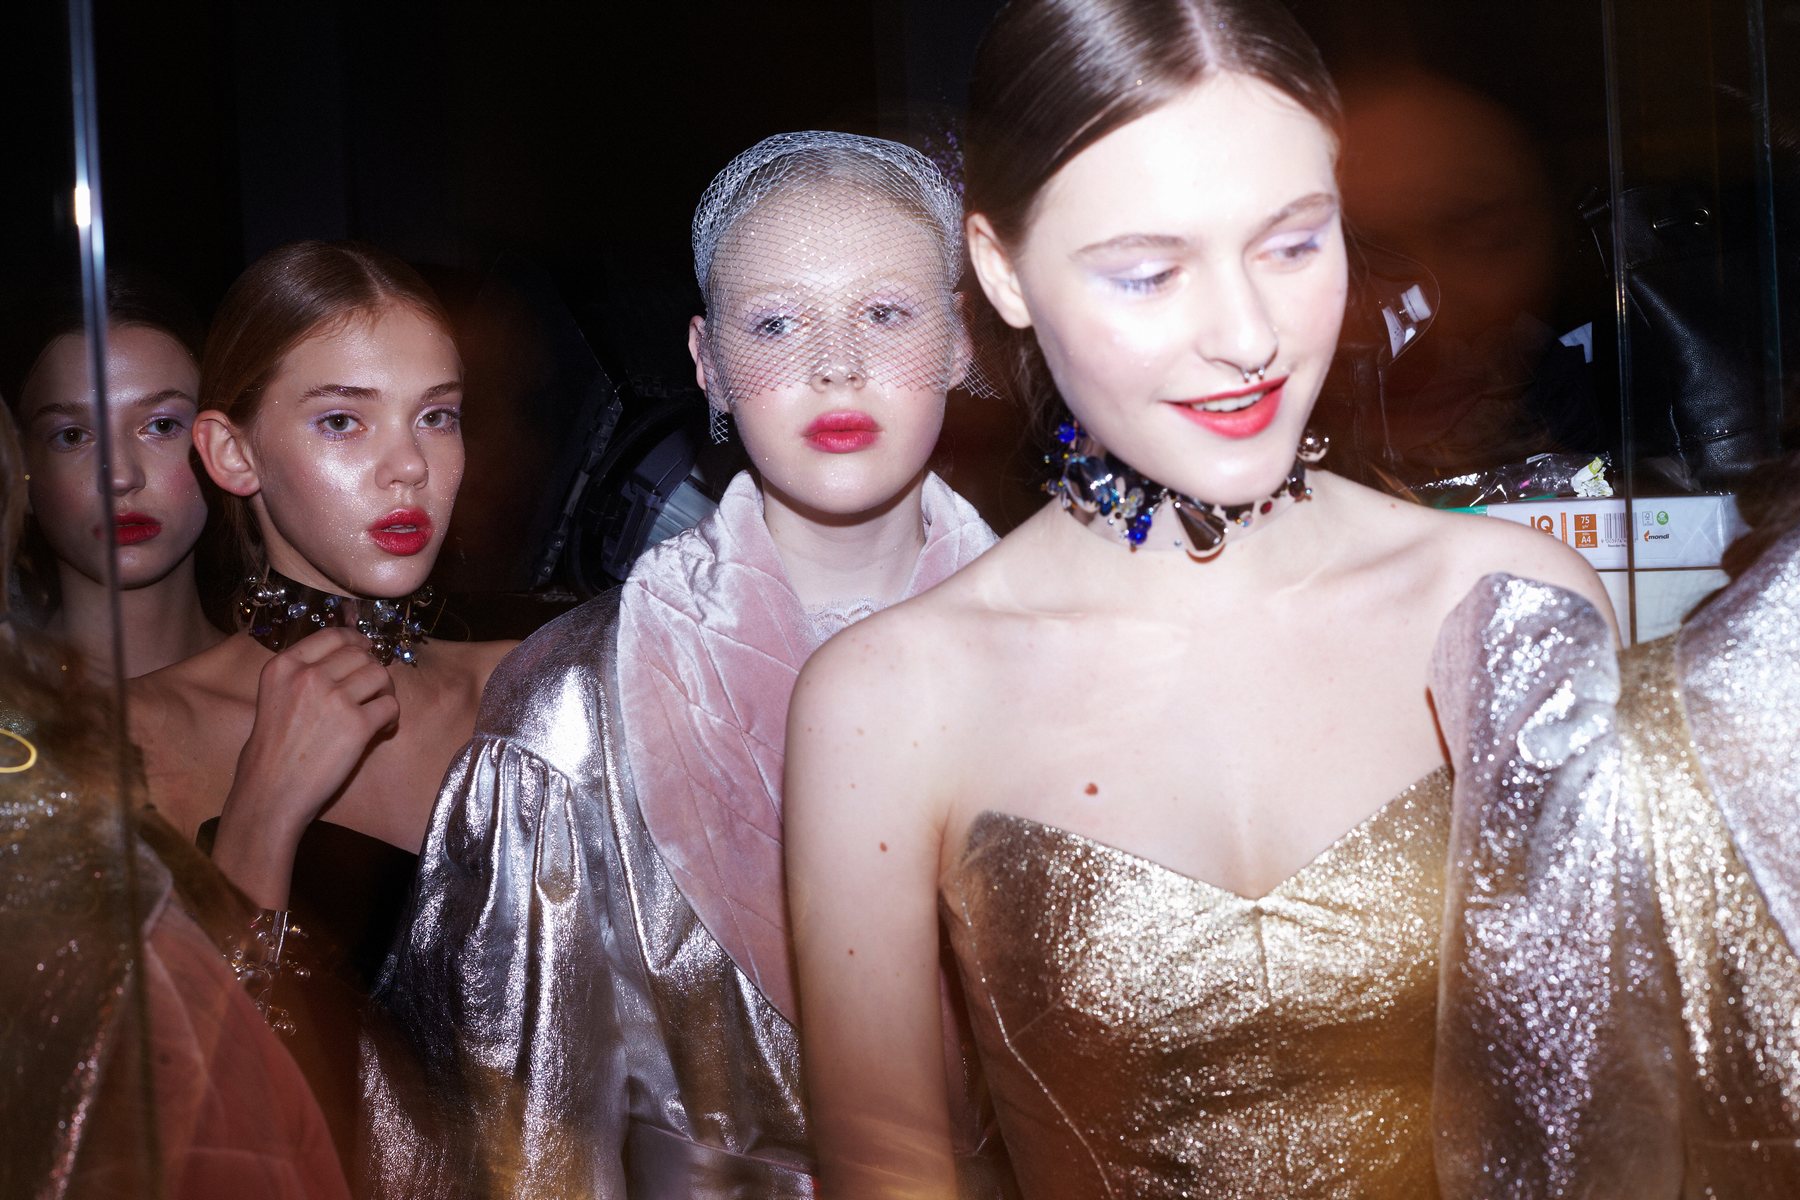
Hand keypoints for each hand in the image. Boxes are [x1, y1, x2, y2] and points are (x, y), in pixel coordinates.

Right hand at [211, 629, 399, 906]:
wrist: (270, 793)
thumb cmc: (270, 754)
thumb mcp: (272, 698)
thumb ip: (301, 676)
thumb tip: (345, 660)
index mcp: (283, 666)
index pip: (333, 635)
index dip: (356, 641)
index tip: (364, 651)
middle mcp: (308, 675)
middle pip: (361, 654)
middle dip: (371, 671)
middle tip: (372, 691)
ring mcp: (334, 698)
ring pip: (381, 675)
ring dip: (385, 692)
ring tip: (376, 712)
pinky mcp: (357, 724)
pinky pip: (390, 707)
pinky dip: (391, 719)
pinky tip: (379, 731)